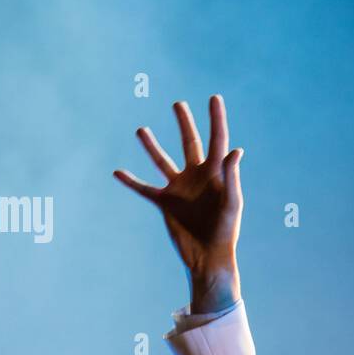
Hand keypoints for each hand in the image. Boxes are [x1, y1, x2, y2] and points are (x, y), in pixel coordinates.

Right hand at [114, 95, 242, 306]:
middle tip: (178, 103)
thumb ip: (232, 176)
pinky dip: (131, 181)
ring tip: (141, 130)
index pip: (218, 140)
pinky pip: (145, 188)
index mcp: (216, 173)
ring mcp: (180, 189)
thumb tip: (236, 150)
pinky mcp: (165, 203)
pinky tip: (117, 172)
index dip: (216, 119)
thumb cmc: (226, 231)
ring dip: (151, 146)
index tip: (214, 97)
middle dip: (185, 123)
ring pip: (163, 161)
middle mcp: (197, 176)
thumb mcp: (232, 203)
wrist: (209, 257)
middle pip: (190, 143)